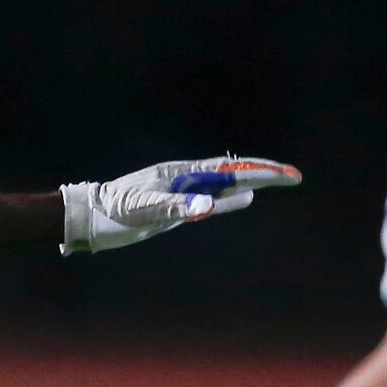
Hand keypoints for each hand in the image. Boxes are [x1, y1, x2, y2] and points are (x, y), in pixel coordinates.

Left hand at [62, 156, 300, 255]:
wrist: (90, 215)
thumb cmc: (114, 212)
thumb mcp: (144, 211)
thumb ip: (176, 207)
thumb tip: (208, 206)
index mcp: (183, 173)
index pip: (232, 171)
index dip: (263, 173)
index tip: (289, 176)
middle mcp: (186, 177)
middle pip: (234, 171)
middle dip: (266, 172)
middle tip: (296, 176)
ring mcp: (182, 189)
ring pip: (227, 182)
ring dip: (253, 180)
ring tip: (277, 179)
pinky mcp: (176, 204)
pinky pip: (212, 197)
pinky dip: (232, 196)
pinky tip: (242, 198)